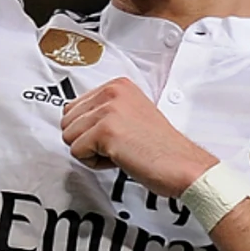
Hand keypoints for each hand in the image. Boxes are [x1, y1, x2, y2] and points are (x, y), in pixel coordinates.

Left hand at [59, 77, 217, 194]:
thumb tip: (74, 119)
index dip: (90, 129)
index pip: (74, 106)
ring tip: (118, 151)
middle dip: (86, 140)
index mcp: (118, 85)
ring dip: (90, 152)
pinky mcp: (105, 131)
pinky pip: (77, 152)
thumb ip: (103, 111)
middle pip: (67, 121)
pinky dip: (95, 163)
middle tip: (116, 145)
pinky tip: (119, 158)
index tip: (114, 135)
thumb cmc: (161, 148)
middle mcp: (112, 92)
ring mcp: (108, 110)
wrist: (183, 165)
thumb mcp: (130, 115)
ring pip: (69, 137)